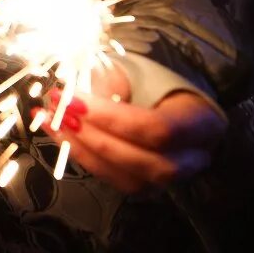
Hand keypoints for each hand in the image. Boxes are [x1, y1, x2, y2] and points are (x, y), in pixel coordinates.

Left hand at [40, 80, 226, 194]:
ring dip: (83, 151)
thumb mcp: (140, 69)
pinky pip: (116, 180)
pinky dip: (85, 159)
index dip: (111, 118)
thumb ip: (113, 81)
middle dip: (93, 137)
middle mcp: (192, 158)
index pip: (157, 129)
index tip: (73, 100)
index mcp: (201, 122)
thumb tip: (76, 95)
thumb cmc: (158, 78)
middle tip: (58, 111)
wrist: (178, 99)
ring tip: (53, 123)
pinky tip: (61, 136)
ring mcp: (172, 177)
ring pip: (128, 179)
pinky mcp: (149, 184)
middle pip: (143, 161)